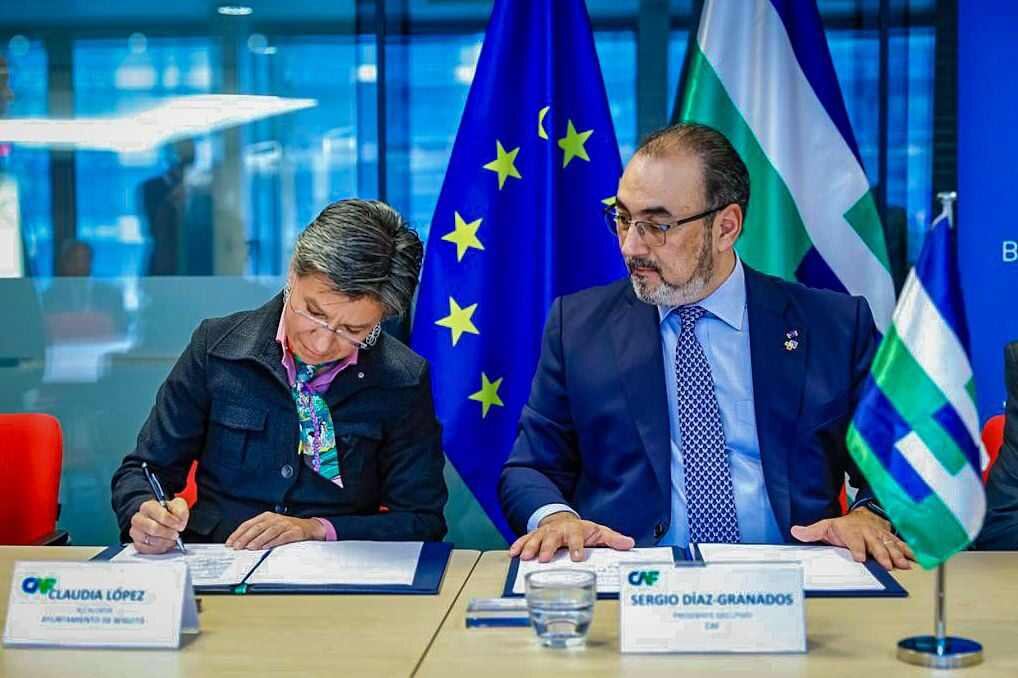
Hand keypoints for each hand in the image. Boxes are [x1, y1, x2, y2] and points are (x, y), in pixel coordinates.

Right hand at [130, 498, 188, 554]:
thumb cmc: (168, 513)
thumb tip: (179, 520)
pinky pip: (147, 549)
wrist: (163, 521)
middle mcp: (138, 519)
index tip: (179, 525)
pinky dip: (160, 548)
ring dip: (165, 541)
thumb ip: (180, 510)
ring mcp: (136, 532)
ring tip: (172, 539)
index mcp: (148, 507)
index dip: (170, 521)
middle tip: (176, 534)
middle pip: (152, 528)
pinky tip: (166, 544)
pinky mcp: (137, 543)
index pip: (158, 514)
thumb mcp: (178, 505)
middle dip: (168, 533)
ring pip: (150, 540)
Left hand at [226, 512, 325, 549]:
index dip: (238, 534)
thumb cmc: (287, 529)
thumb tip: (240, 544)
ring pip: (269, 531)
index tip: (230, 543)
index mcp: (266, 517)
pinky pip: (282, 537)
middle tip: (237, 547)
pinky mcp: (294, 531)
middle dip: (245, 538)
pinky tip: (266, 547)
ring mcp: (285, 524)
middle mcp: (275, 519)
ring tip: (249, 548)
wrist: (309, 527)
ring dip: (258, 540)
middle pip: (257, 527)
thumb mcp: (271, 527)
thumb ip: (257, 534)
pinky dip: (274, 542)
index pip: (248, 524)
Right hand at [508, 512, 634, 562]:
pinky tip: (513, 553)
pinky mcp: (534, 536)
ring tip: (525, 557)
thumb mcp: (599, 533)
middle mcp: (558, 530)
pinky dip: (518, 545)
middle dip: (548, 547)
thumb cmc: (582, 531)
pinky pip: (525, 539)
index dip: (577, 546)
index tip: (577, 557)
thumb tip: (629, 544)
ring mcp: (545, 532)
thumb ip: (613, 540)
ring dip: (530, 547)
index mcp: (575, 529)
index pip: (577, 537)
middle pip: (553, 537)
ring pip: (536, 538)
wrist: (563, 521)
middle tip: (544, 559)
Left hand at [791, 507, 914, 569]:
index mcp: (852, 532)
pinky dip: (909, 551)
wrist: (862, 516)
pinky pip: (901, 544)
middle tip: (887, 565)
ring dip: (897, 555)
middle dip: (881, 554)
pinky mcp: (890, 539)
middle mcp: (868, 534)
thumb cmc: (844, 526)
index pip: (854, 541)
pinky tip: (915, 559)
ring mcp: (881, 537)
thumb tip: (795, 531)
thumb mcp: (826, 527)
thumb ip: (812, 532)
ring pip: (890, 545)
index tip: (860, 557)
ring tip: (903, 565)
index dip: (857, 549)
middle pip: (875, 545)